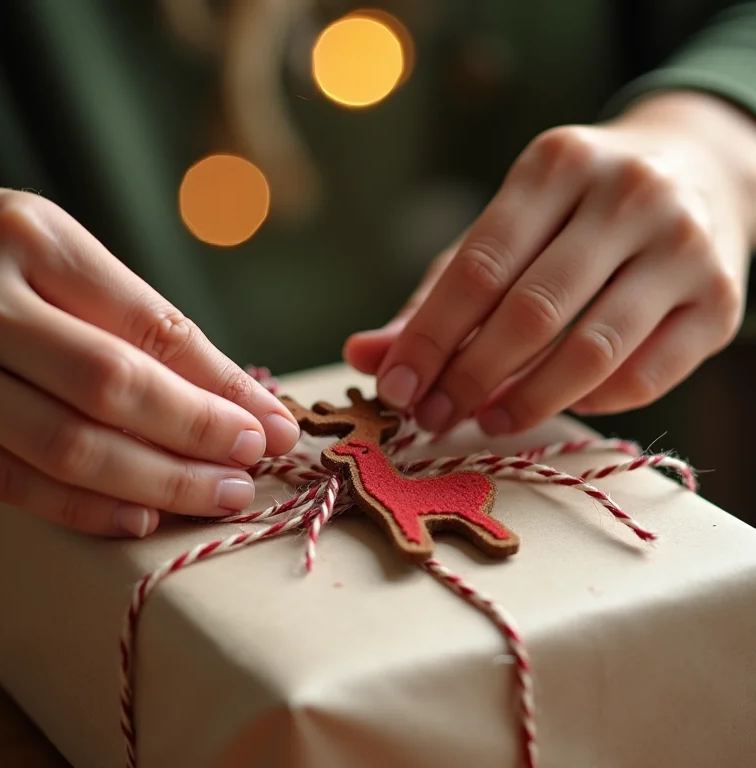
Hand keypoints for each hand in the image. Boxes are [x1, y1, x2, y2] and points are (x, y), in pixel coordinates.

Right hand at [0, 190, 299, 536]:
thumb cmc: (3, 264)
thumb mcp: (70, 264)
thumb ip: (145, 327)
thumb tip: (244, 402)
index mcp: (36, 240)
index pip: (153, 329)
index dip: (221, 387)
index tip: (273, 425)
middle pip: (112, 387)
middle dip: (196, 436)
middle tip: (251, 466)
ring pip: (64, 443)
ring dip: (155, 481)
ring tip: (219, 495)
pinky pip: (11, 479)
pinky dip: (83, 507)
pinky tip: (141, 516)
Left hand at [346, 92, 755, 434]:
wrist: (695, 170)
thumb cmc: (573, 214)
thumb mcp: (503, 232)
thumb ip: (436, 296)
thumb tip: (363, 355)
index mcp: (556, 167)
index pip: (478, 268)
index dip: (429, 339)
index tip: (396, 389)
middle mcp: (628, 195)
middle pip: (530, 313)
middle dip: (469, 378)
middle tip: (434, 417)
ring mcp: (684, 247)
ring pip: (591, 352)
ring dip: (526, 402)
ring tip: (487, 422)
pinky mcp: (720, 302)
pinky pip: (643, 377)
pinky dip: (589, 403)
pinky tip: (557, 403)